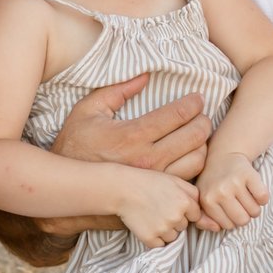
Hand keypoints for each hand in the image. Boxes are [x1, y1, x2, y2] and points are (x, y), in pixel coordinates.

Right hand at [53, 73, 210, 179]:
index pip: (177, 115)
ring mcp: (154, 181)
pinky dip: (194, 165)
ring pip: (197, 160)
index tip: (197, 99)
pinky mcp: (157, 195)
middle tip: (201, 114)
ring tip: (197, 134)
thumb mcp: (88, 111)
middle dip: (203, 120)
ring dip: (202, 144)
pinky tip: (188, 156)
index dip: (193, 103)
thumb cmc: (75, 146)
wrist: (69, 188)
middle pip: (194, 136)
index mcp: (131, 135)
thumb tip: (145, 76)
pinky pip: (189, 180)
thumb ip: (116, 90)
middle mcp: (147, 159)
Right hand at [116, 169, 200, 247]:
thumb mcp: (175, 181)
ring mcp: (163, 229)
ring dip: (165, 230)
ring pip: (173, 237)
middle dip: (174, 219)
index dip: (183, 209)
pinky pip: (160, 245)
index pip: (195, 216)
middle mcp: (177, 217)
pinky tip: (146, 223)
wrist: (122, 189)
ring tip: (151, 214)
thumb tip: (214, 223)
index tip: (170, 201)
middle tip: (158, 206)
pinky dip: (154, 238)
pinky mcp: (150, 239)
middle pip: (183, 227)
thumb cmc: (150, 182)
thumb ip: (195, 197)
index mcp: (186, 202)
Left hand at [192, 151, 268, 231]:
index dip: (232, 220)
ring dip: (254, 208)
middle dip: (245, 216)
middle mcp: (220, 191)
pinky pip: (263, 198)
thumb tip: (217, 229)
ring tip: (247, 198)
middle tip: (241, 205)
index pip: (228, 225)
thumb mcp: (202, 200)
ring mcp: (235, 182)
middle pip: (243, 220)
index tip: (229, 210)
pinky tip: (254, 191)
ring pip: (255, 211)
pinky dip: (263, 198)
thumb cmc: (213, 183)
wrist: (223, 156)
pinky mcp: (249, 174)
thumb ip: (204, 219)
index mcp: (207, 200)